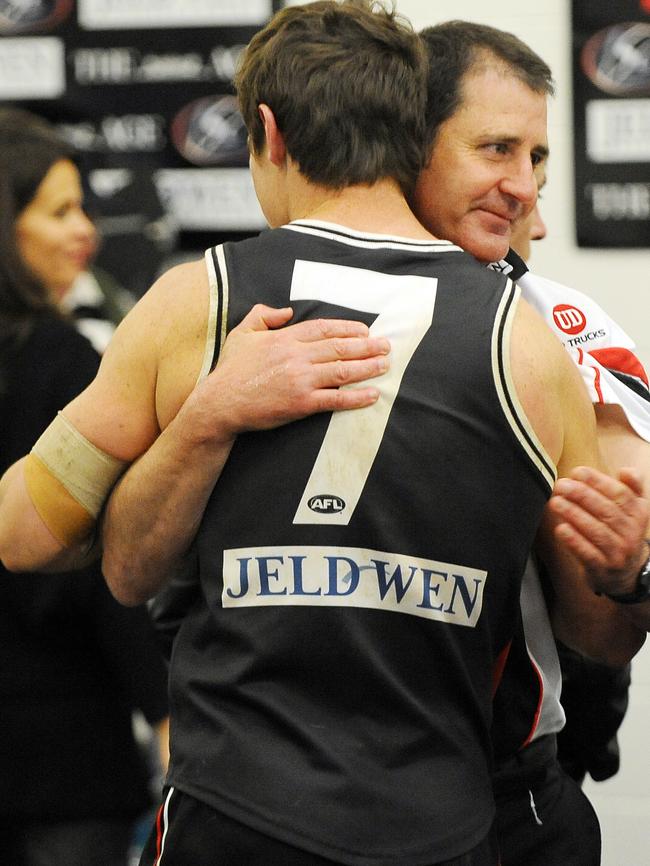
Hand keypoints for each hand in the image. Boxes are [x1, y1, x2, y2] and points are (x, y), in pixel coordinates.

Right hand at [184, 304, 390, 442]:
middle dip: (367, 347)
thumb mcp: (242, 333)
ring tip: (385, 366)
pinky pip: (336, 398)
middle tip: (387, 346)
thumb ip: (264, 316)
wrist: (221, 403)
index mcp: (285, 339)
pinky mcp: (301, 403)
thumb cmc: (231, 370)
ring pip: (343, 370)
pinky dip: (357, 396)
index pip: (324, 329)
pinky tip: (372, 394)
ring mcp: (301, 380)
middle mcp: (297, 356)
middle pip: (340, 347)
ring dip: (368, 368)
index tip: (365, 331)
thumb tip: (286, 311)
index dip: (348, 329)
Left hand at [549, 466, 649, 595]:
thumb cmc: (621, 532)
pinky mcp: (603, 568)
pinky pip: (588, 553)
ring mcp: (619, 552)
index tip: (577, 472)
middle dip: (582, 495)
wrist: (626, 573)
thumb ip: (631, 488)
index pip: (620, 494)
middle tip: (561, 485)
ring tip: (556, 502)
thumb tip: (626, 471)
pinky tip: (560, 528)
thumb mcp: (633, 510)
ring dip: (574, 515)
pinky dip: (574, 540)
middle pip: (606, 511)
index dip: (598, 481)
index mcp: (639, 514)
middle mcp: (632, 533)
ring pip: (596, 531)